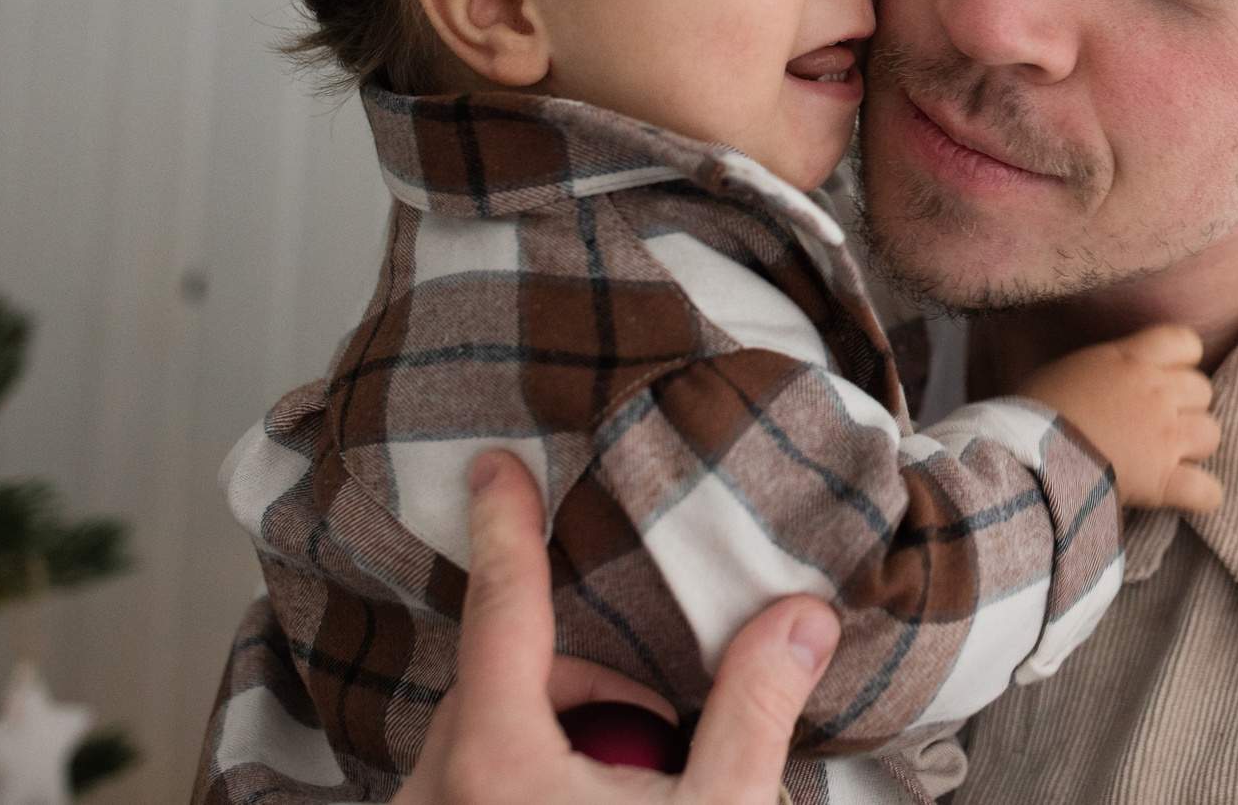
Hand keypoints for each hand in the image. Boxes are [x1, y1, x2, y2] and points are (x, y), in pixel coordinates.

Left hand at [396, 450, 838, 802]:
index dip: (504, 527)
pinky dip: (535, 784)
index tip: (494, 466)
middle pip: (507, 682)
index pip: (504, 609)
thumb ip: (755, 708)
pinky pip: (477, 789)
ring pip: (489, 741)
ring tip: (636, 792)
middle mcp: (438, 792)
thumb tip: (799, 615)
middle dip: (588, 681)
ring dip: (564, 740)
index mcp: (496, 759)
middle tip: (661, 725)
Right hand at [1020, 324, 1222, 512]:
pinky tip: (1187, 495)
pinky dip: (1202, 495)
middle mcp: (1156, 393)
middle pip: (1202, 389)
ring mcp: (1164, 437)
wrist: (1028, 454)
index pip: (1184, 342)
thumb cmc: (1035, 410)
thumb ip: (1105, 368)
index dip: (1181, 360)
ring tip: (1169, 456)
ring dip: (1195, 446)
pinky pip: (1208, 490)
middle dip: (1186, 406)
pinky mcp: (1163, 481)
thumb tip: (1112, 377)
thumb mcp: (1069, 369)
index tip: (1165, 376)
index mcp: (1131, 359)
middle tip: (1157, 423)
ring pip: (1211, 433)